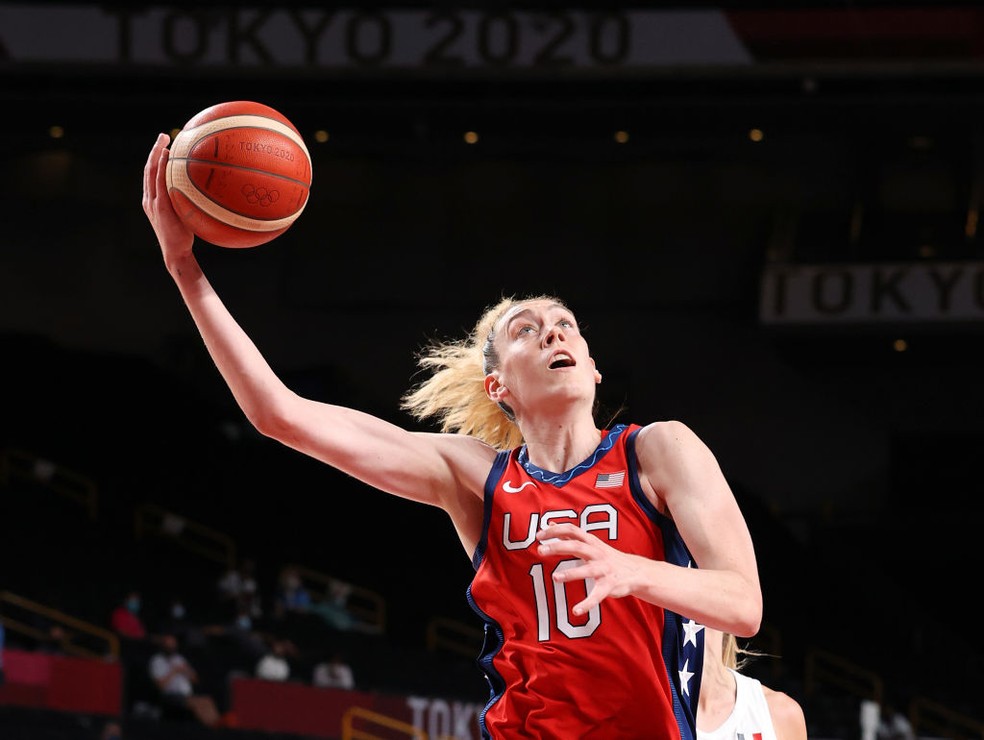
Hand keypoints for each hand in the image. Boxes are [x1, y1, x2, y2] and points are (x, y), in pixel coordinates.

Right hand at [142, 133, 193, 261]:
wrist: (177, 253)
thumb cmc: (184, 236)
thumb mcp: (186, 215)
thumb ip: (189, 201)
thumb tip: (208, 190)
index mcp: (153, 200)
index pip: (151, 174)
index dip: (155, 157)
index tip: (164, 144)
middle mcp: (149, 199)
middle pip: (148, 169)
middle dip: (154, 150)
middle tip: (163, 135)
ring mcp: (152, 203)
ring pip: (150, 173)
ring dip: (155, 154)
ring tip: (164, 141)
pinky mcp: (159, 208)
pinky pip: (159, 184)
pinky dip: (160, 169)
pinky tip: (167, 157)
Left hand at [536, 522, 645, 615]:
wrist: (635, 572)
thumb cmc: (607, 556)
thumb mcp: (590, 542)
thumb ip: (571, 535)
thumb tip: (551, 523)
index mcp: (591, 542)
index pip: (572, 530)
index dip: (555, 531)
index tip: (539, 535)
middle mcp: (597, 553)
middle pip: (577, 546)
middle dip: (559, 547)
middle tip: (540, 550)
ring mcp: (604, 569)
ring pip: (587, 570)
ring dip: (571, 573)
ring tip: (555, 577)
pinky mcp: (609, 585)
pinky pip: (597, 595)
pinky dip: (587, 604)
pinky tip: (576, 610)